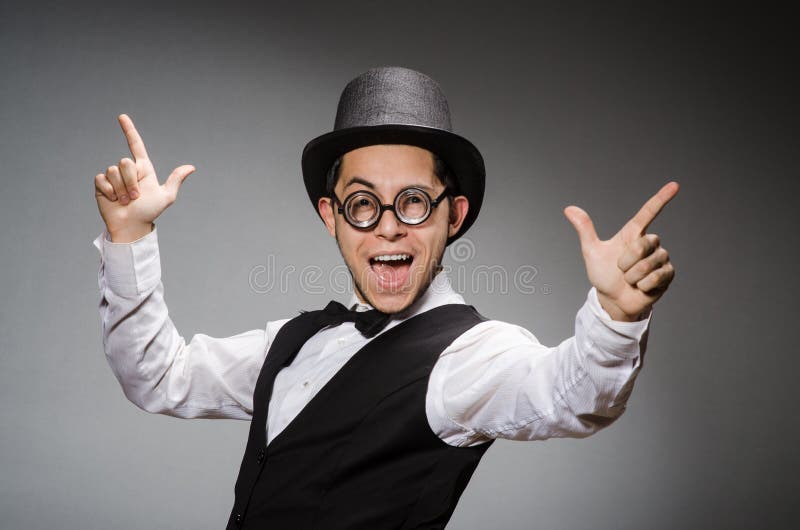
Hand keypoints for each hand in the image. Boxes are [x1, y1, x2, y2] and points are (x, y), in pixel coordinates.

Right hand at [93, 114, 194, 241]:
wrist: (131, 225)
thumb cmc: (149, 212)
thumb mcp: (166, 196)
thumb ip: (175, 180)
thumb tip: (191, 167)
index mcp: (143, 169)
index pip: (136, 145)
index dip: (129, 130)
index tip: (122, 117)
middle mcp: (127, 170)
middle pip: (125, 162)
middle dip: (131, 181)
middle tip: (135, 197)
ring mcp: (114, 177)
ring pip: (113, 171)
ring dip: (121, 189)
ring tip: (125, 200)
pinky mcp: (101, 184)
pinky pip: (102, 179)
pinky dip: (110, 191)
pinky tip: (113, 200)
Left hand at [564, 182, 678, 321]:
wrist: (613, 299)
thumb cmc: (603, 274)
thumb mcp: (591, 252)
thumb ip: (584, 230)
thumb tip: (569, 208)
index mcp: (633, 234)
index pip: (648, 213)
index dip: (661, 199)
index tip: (674, 185)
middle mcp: (649, 243)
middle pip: (643, 244)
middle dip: (626, 261)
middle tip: (621, 270)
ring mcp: (661, 258)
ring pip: (648, 264)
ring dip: (633, 276)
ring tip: (630, 280)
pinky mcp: (668, 274)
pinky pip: (656, 277)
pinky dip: (643, 285)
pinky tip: (641, 287)